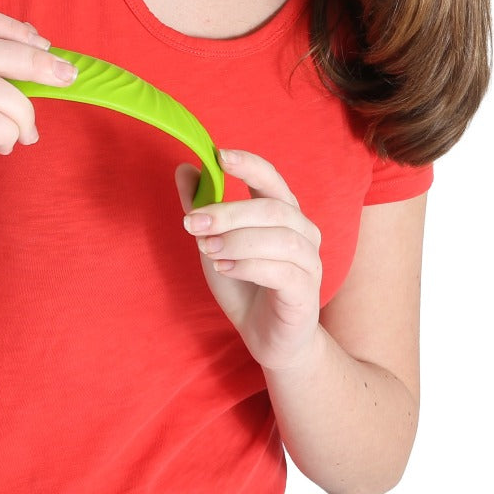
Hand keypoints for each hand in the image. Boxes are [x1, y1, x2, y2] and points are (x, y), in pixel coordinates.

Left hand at [176, 149, 322, 371]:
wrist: (267, 337)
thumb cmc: (244, 284)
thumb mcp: (214, 242)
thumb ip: (201, 207)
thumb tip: (184, 168)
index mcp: (283, 213)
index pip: (271, 178)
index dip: (248, 164)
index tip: (218, 156)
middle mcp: (303, 232)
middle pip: (272, 208)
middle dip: (229, 212)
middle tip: (192, 222)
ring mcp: (309, 262)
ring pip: (280, 238)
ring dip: (237, 240)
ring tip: (207, 249)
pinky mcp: (306, 293)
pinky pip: (282, 271)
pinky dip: (249, 266)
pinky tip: (225, 268)